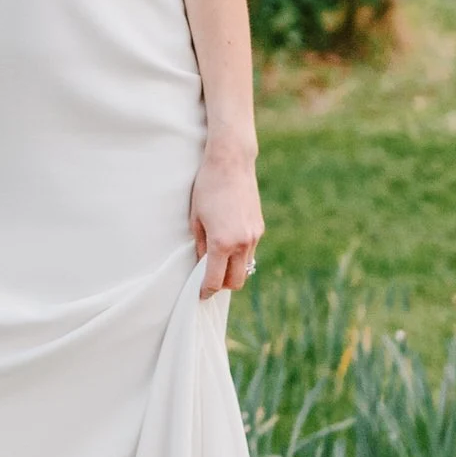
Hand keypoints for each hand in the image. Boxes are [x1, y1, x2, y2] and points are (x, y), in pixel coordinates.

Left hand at [189, 142, 262, 296]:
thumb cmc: (207, 188)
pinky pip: (251, 251)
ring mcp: (254, 236)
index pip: (216, 280)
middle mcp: (242, 243)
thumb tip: (202, 264)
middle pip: (236, 281)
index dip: (206, 290)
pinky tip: (228, 242)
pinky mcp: (260, 227)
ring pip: (246, 267)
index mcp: (222, 243)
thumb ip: (199, 246)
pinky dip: (240, 254)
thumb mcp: (195, 219)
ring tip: (218, 260)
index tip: (200, 293)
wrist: (231, 162)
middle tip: (209, 279)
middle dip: (222, 285)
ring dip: (233, 270)